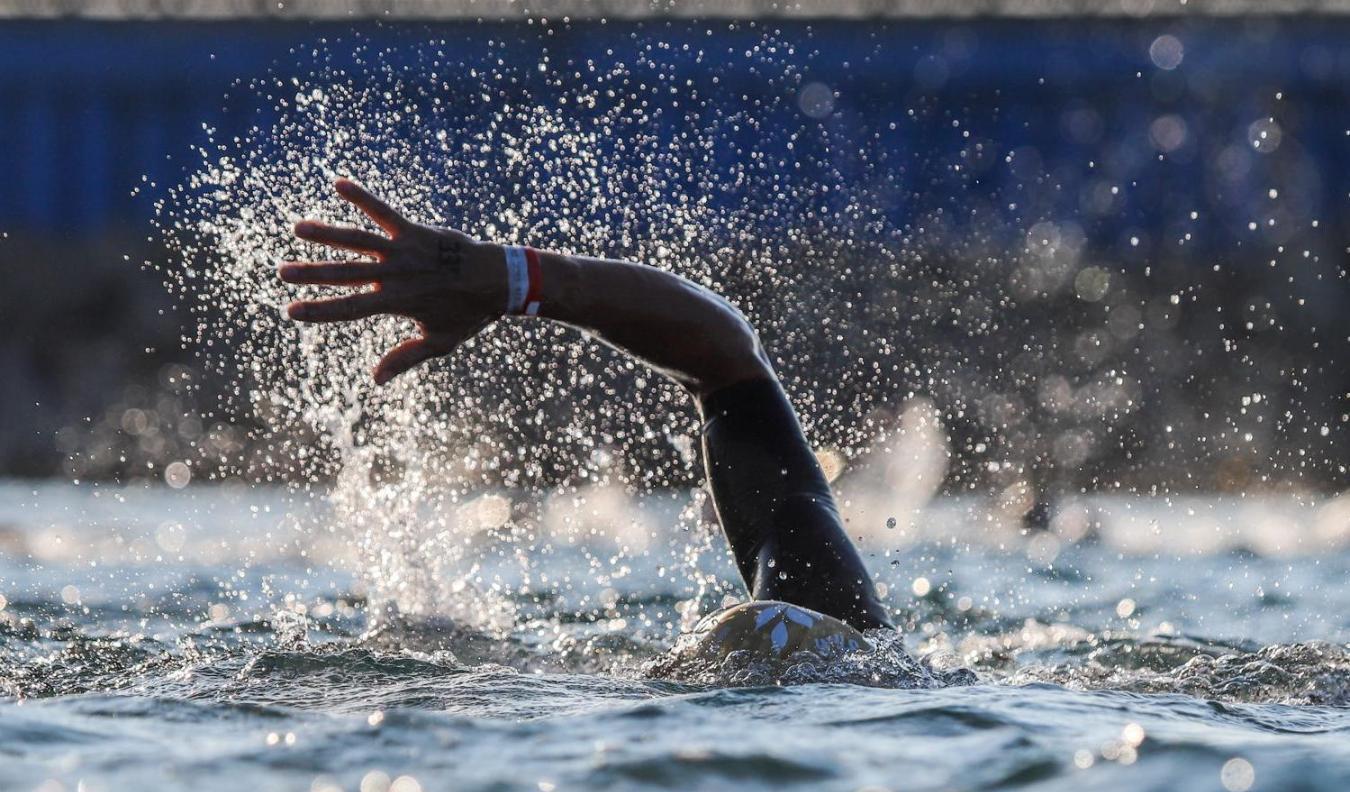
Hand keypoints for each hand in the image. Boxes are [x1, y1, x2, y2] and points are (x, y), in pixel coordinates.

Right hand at [280, 179, 504, 384]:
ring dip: (327, 234)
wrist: (498, 279)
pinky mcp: (414, 231)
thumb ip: (405, 357)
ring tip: (299, 228)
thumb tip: (375, 380)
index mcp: (396, 302)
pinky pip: (384, 212)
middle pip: (344, 274)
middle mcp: (395, 275)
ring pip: (357, 240)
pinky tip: (339, 183)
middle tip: (282, 272)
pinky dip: (362, 197)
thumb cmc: (469, 313)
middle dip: (311, 274)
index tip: (291, 311)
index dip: (318, 310)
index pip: (349, 308)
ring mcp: (403, 250)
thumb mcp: (439, 341)